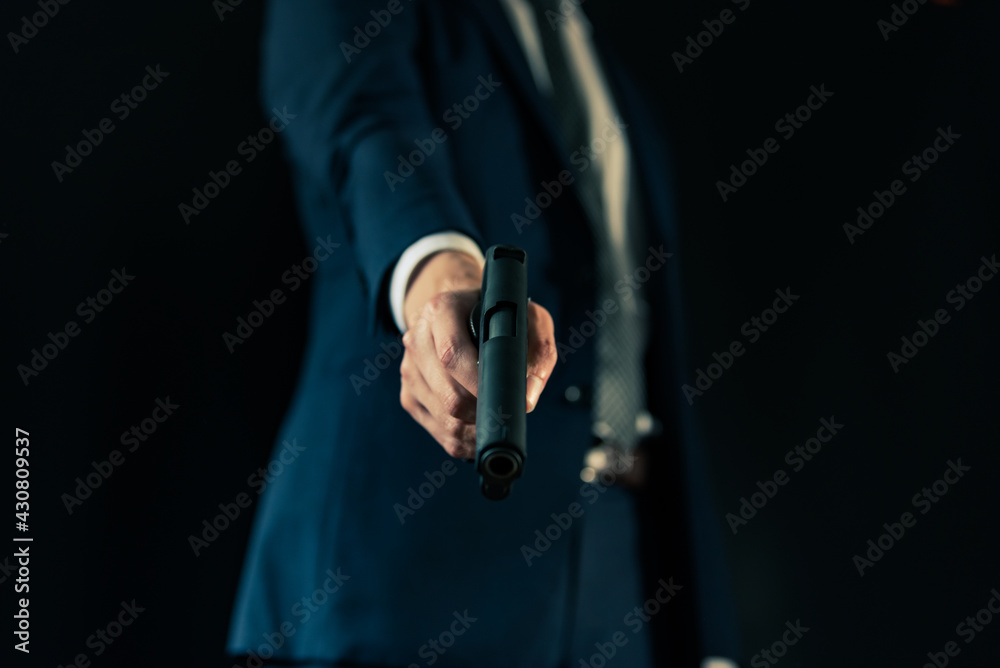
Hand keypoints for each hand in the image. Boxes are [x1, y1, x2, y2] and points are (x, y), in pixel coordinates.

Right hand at [399, 250, 556, 457]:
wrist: (462, 314)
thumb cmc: (499, 316)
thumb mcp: (527, 317)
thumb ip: (539, 350)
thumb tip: (527, 398)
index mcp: (441, 311)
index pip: (452, 353)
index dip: (478, 382)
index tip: (505, 397)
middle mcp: (417, 340)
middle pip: (449, 395)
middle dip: (484, 413)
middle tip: (510, 414)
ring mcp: (410, 371)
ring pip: (445, 418)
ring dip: (477, 429)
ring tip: (500, 421)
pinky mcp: (410, 397)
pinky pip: (439, 432)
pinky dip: (466, 440)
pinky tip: (484, 429)